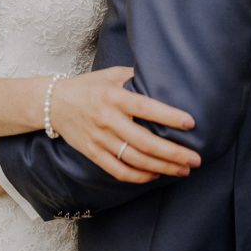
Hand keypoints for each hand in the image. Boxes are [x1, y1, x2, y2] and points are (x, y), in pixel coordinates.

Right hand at [51, 67, 200, 182]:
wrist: (54, 103)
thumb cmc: (89, 86)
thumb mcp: (111, 74)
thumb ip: (135, 76)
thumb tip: (165, 77)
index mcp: (114, 96)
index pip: (146, 108)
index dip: (169, 117)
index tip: (191, 123)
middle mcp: (107, 119)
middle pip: (144, 141)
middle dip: (173, 153)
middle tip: (195, 159)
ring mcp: (99, 139)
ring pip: (135, 159)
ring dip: (162, 167)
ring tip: (183, 170)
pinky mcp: (93, 153)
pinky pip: (119, 171)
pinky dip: (139, 176)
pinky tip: (155, 175)